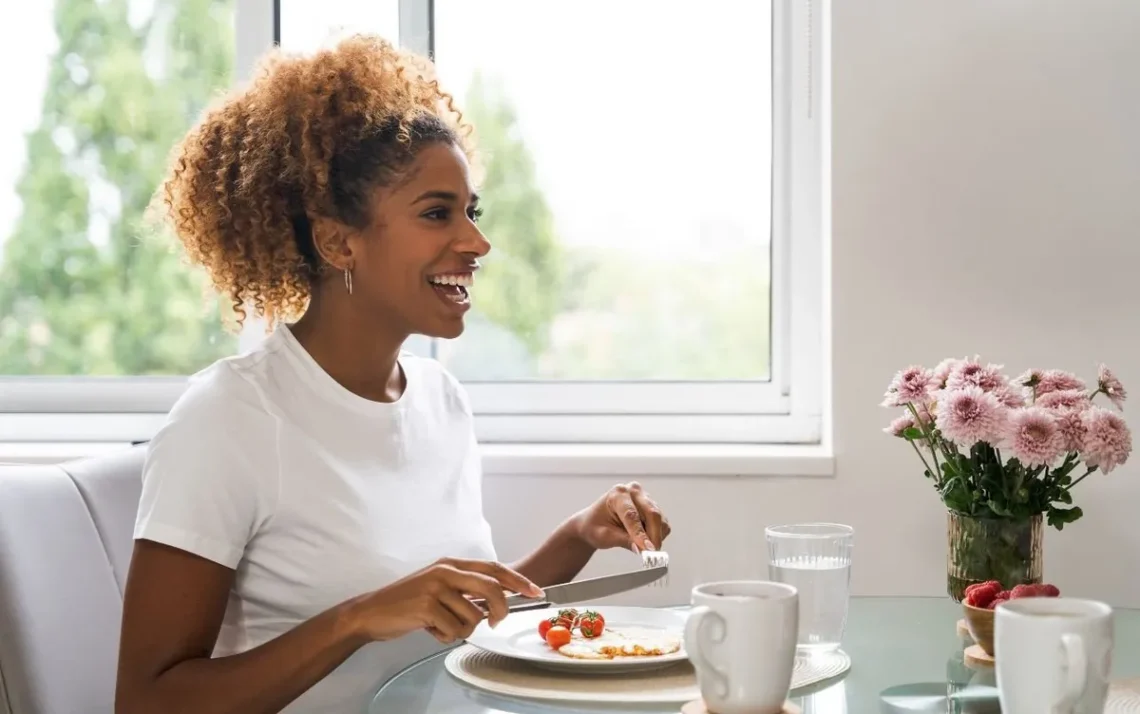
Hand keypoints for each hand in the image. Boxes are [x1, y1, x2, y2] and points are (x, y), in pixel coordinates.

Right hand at [350, 558, 542, 643]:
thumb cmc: (408, 602)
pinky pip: (454, 629)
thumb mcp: (439, 587)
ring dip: (461, 628)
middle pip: (492, 588)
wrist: (371, 612)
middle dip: (500, 610)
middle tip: (495, 621)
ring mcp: (435, 587)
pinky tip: (430, 629)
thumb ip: (466, 590)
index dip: (517, 580)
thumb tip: (496, 601)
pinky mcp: (426, 606)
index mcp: (451, 564)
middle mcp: (445, 571)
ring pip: (473, 616)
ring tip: (441, 624)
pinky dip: (445, 636)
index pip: (494, 568)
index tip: (535, 590)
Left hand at [573, 481, 670, 553]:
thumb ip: (624, 541)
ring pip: (660, 520)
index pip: (632, 515)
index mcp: (618, 494)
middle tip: (652, 555)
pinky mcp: (653, 507)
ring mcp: (645, 498)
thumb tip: (642, 549)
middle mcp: (634, 492)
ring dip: (655, 537)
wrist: (593, 523)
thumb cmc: (594, 526)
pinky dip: (657, 535)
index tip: (647, 549)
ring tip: (641, 547)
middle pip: (652, 514)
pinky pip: (662, 524)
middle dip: (653, 537)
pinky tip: (644, 539)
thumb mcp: (604, 536)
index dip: (640, 534)